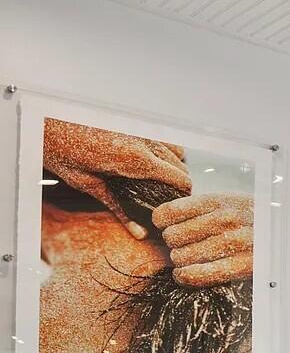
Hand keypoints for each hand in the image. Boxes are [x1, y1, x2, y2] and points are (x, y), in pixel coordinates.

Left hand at [42, 120, 189, 237]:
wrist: (42, 119)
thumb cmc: (59, 150)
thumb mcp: (88, 185)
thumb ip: (118, 209)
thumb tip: (139, 233)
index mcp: (136, 160)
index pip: (180, 178)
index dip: (184, 195)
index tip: (177, 207)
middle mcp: (143, 142)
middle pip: (182, 166)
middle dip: (180, 183)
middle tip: (167, 199)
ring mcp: (140, 130)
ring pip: (177, 150)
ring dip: (174, 165)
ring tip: (161, 181)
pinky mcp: (132, 123)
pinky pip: (162, 138)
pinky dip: (164, 151)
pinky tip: (149, 162)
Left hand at [152, 193, 253, 286]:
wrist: (284, 232)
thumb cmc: (252, 220)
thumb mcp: (230, 202)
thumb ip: (202, 208)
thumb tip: (161, 219)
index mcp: (220, 201)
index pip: (170, 212)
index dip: (161, 222)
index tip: (166, 226)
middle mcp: (228, 219)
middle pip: (173, 236)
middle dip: (173, 243)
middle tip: (182, 245)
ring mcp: (236, 242)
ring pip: (182, 256)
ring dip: (180, 261)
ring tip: (188, 259)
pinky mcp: (243, 265)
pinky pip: (199, 274)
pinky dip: (186, 276)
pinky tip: (184, 274)